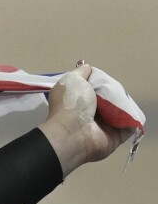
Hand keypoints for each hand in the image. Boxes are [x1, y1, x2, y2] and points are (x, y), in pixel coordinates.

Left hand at [37, 62, 133, 176]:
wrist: (74, 132)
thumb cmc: (71, 104)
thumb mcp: (72, 80)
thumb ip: (81, 72)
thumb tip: (87, 66)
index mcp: (78, 103)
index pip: (95, 91)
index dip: (101, 84)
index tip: (105, 80)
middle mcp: (90, 115)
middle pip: (109, 100)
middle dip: (115, 94)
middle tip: (116, 90)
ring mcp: (103, 127)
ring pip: (120, 112)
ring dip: (124, 104)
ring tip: (123, 99)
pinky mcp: (116, 137)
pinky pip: (129, 125)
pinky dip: (132, 118)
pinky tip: (130, 110)